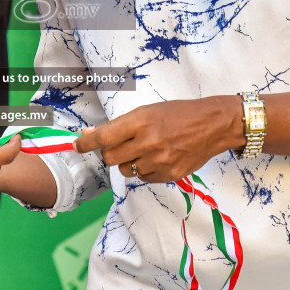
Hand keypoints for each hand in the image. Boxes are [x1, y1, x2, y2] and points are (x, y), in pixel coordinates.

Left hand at [74, 98, 241, 182]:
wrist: (212, 125)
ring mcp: (159, 161)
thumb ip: (120, 125)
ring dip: (128, 162)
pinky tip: (157, 158)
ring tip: (144, 150)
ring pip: (126, 170)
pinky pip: (144, 178)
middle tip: (120, 145)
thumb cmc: (178, 113)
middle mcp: (148, 142)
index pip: (104, 137)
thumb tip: (91, 134)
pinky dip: (145, 170)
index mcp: (141, 121)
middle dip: (110, 153)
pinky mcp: (169, 174)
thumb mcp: (148, 111)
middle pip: (110, 158)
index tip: (77, 146)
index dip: (86, 144)